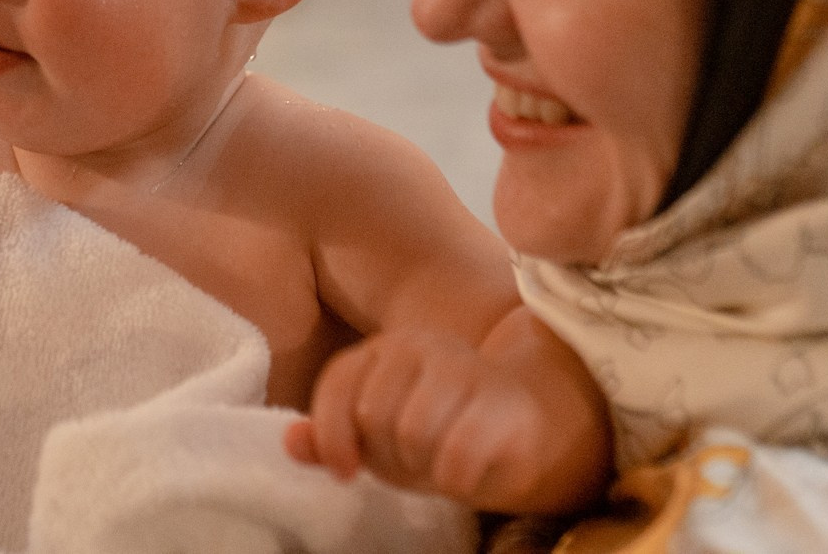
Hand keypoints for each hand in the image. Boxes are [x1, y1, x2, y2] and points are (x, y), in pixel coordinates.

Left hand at [286, 324, 610, 514]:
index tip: (346, 469)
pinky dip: (456, 480)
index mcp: (386, 348)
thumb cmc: (447, 429)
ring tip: (443, 464)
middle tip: (415, 463)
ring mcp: (466, 369)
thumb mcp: (383, 436)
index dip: (334, 435)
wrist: (535, 424)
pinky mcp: (504, 405)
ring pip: (413, 433)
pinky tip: (470, 474)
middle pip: (375, 415)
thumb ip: (334, 437)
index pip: (339, 384)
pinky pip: (456, 459)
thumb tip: (291, 443)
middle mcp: (423, 347)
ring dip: (424, 467)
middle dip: (388, 455)